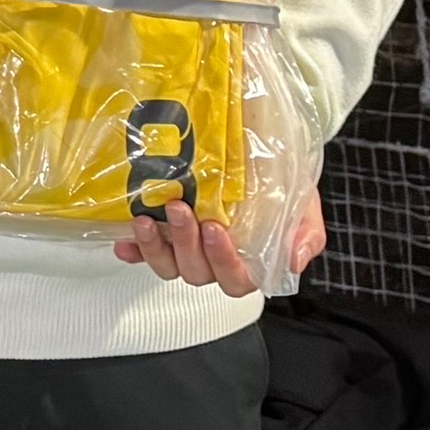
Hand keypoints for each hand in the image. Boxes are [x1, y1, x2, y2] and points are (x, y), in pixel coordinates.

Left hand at [114, 176, 323, 296]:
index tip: (216, 230)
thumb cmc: (284, 184)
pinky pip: (145, 252)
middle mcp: (215, 259)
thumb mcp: (304, 204)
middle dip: (186, 243)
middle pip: (197, 271)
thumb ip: (305, 233)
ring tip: (145, 219)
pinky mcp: (164, 234)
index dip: (224, 262)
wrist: (264, 150)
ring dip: (155, 247)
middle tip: (180, 209)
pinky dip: (134, 249)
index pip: (236, 279)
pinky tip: (124, 239)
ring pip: (169, 265)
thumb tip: (295, 259)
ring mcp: (187, 248)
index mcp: (249, 261)